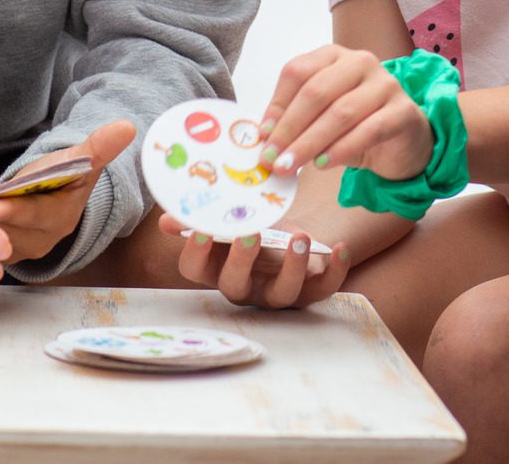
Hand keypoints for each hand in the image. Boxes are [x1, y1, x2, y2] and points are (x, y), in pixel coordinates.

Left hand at [0, 121, 135, 265]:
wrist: (55, 194)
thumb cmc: (65, 173)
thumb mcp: (81, 159)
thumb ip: (99, 146)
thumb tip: (128, 126)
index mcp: (63, 217)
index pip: (37, 215)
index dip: (15, 211)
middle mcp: (44, 240)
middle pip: (10, 233)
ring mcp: (23, 251)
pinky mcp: (3, 256)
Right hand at [159, 212, 351, 308]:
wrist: (285, 236)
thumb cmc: (248, 223)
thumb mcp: (226, 216)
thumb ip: (201, 214)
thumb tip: (167, 220)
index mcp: (215, 268)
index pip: (194, 269)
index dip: (195, 253)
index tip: (202, 230)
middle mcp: (243, 286)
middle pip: (236, 285)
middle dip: (242, 260)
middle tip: (251, 232)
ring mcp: (276, 292)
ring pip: (282, 293)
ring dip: (292, 267)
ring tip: (301, 237)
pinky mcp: (308, 291)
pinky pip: (322, 289)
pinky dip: (335, 271)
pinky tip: (340, 248)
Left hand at [258, 45, 432, 180]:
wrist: (403, 141)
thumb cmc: (355, 126)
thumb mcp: (320, 118)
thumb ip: (296, 120)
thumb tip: (265, 137)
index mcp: (334, 55)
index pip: (298, 71)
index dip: (277, 104)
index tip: (263, 135)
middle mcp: (360, 62)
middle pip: (317, 91)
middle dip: (290, 128)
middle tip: (272, 158)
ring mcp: (385, 84)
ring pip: (341, 112)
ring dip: (310, 142)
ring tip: (290, 165)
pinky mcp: (403, 111)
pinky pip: (369, 129)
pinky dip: (341, 149)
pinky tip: (323, 164)